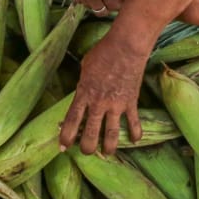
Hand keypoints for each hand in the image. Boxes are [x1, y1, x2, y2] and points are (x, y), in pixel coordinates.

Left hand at [59, 33, 145, 155]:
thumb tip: (82, 91)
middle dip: (87, 148)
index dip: (66, 137)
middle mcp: (98, 103)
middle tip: (87, 150)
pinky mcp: (131, 102)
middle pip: (90, 135)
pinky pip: (134, 123)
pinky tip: (135, 140)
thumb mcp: (85, 67)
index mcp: (83, 93)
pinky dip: (135, 133)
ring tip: (107, 152)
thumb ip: (83, 83)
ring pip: (112, 136)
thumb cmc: (103, 52)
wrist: (126, 46)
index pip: (72, 121)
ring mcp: (116, 105)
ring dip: (109, 148)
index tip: (63, 147)